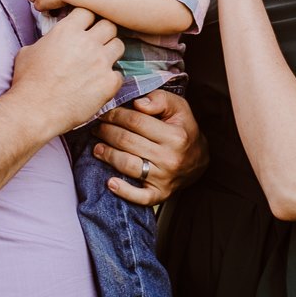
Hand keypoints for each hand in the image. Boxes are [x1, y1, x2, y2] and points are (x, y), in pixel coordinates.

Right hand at [6, 8, 124, 135]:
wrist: (35, 110)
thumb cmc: (28, 82)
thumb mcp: (28, 51)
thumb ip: (46, 41)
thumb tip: (49, 42)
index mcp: (67, 31)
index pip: (87, 11)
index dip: (86, 19)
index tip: (84, 28)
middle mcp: (87, 42)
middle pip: (109, 25)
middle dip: (104, 32)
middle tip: (96, 43)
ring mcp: (100, 62)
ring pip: (119, 46)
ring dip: (111, 52)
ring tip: (100, 63)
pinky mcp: (108, 83)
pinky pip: (119, 74)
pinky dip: (111, 79)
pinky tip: (100, 85)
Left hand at [97, 89, 207, 206]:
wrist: (198, 159)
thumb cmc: (183, 128)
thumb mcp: (178, 107)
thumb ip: (159, 99)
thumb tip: (137, 103)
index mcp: (175, 135)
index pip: (136, 122)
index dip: (116, 115)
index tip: (104, 112)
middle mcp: (170, 158)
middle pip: (128, 142)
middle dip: (107, 132)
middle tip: (96, 128)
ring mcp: (165, 178)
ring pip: (128, 166)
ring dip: (108, 156)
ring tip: (97, 148)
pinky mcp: (160, 194)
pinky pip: (140, 197)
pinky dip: (123, 191)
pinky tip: (110, 183)